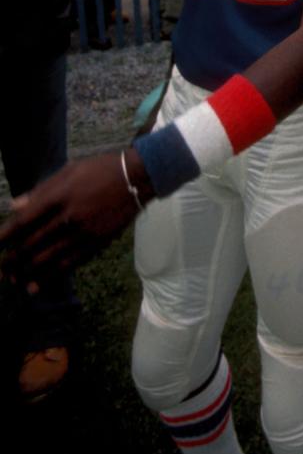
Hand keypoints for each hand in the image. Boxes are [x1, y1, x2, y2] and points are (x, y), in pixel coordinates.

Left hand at [0, 152, 148, 284]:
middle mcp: (70, 216)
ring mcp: (84, 232)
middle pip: (34, 243)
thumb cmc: (101, 169)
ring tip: (13, 280)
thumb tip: (14, 206)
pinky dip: (50, 276)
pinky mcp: (97, 243)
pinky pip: (69, 263)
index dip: (6, 235)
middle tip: (1, 268)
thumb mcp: (70, 170)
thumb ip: (41, 190)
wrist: (138, 177)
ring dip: (27, 271)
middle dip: (13, 258)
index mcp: (61, 195)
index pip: (26, 221)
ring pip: (49, 258)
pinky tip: (36, 285)